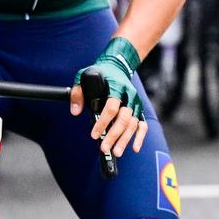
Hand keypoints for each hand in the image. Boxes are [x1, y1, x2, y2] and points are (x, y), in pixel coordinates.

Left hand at [71, 37, 148, 157]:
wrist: (117, 67)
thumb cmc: (100, 73)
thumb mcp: (84, 76)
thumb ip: (77, 93)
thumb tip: (75, 111)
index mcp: (116, 87)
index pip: (112, 107)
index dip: (103, 122)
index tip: (94, 134)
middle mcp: (129, 96)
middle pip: (124, 118)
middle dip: (114, 135)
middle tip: (105, 147)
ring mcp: (135, 104)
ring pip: (133, 124)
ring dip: (126, 139)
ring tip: (116, 152)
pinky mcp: (139, 110)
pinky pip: (143, 125)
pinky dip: (140, 137)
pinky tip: (134, 148)